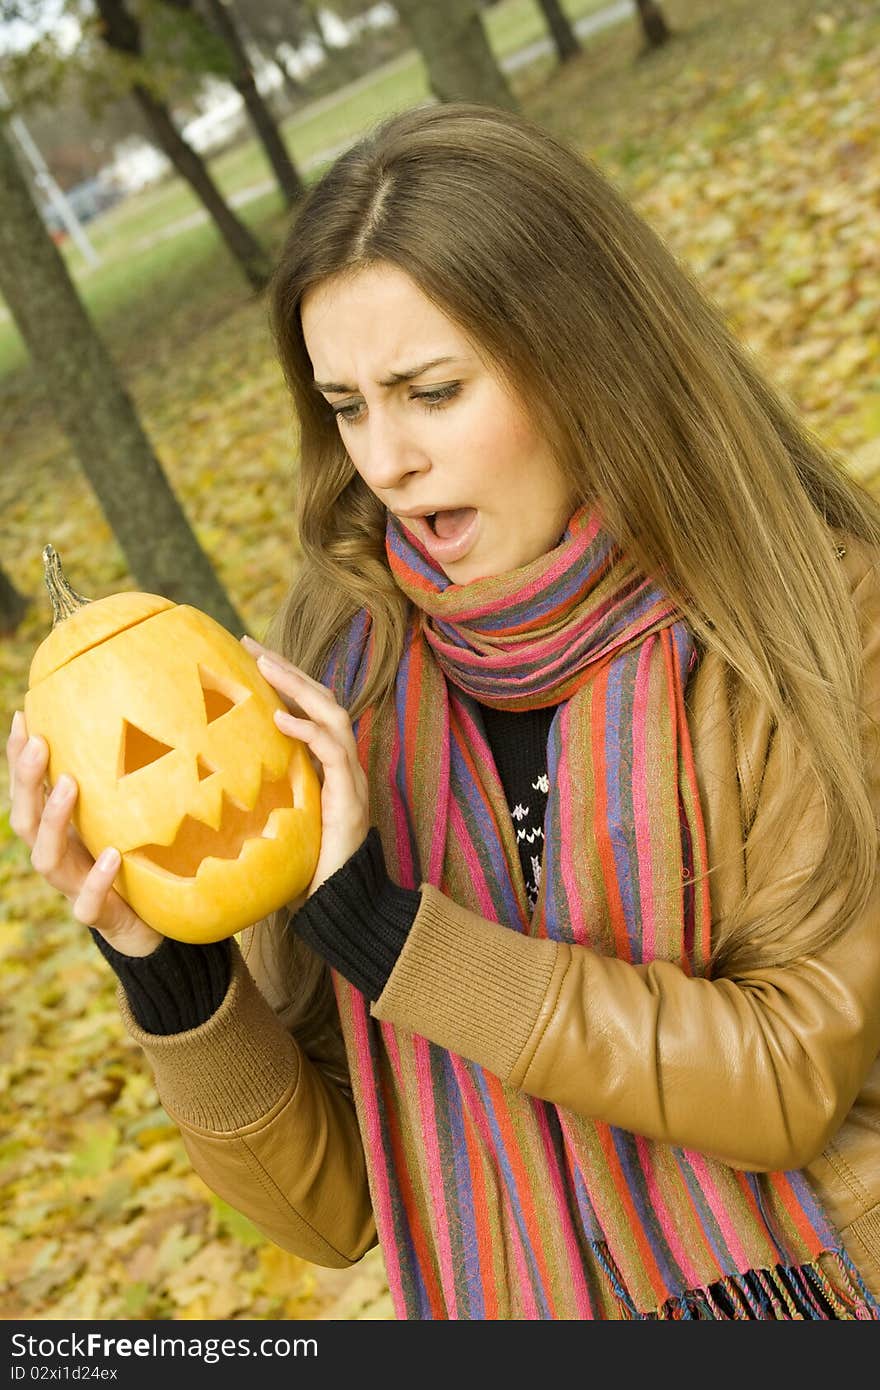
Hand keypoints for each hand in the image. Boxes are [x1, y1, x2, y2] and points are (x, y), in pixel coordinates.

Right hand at [6, 710, 163, 957]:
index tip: (24, 716)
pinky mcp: (97, 915)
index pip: (28, 792)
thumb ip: (121, 786)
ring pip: (47, 858)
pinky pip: (88, 903)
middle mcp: (57, 856)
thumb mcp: (125, 819)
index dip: (19, 759)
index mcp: (57, 832)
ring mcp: (73, 887)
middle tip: (41, 742)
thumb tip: (144, 723)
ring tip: (70, 784)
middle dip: (28, 781)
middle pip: (25, 820)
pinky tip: (111, 855)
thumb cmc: (136, 863)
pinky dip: (97, 879)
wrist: (149, 925)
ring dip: (55, 819)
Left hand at [241, 636, 370, 896]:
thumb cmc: (301, 876)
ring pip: (333, 715)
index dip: (285, 682)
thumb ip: (252, 801)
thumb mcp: (271, 827)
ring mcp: (350, 781)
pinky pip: (335, 752)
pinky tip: (280, 719)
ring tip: (266, 666)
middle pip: (323, 701)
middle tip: (253, 645)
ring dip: (299, 687)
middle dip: (289, 670)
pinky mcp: (350, 798)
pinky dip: (309, 730)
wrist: (340, 909)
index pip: (310, 712)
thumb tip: (201, 790)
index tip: (250, 658)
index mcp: (325, 770)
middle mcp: (342, 768)